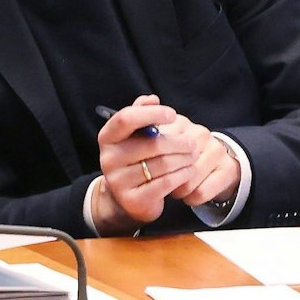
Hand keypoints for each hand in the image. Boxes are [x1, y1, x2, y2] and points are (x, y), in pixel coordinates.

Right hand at [91, 95, 195, 233]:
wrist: (126, 198)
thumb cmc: (135, 159)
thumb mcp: (133, 135)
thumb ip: (140, 114)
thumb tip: (152, 99)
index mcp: (107, 138)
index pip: (126, 119)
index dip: (152, 114)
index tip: (172, 115)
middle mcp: (108, 159)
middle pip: (152, 143)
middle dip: (178, 143)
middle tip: (192, 144)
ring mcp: (118, 181)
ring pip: (162, 164)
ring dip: (184, 159)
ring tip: (192, 157)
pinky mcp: (133, 200)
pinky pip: (166, 182)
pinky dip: (182, 175)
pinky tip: (187, 171)